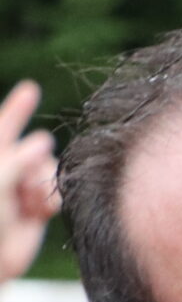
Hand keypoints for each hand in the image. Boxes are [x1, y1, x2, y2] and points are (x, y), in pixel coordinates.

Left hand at [1, 80, 59, 283]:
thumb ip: (17, 160)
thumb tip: (43, 140)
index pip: (2, 128)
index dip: (16, 109)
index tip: (31, 89)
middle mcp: (3, 173)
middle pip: (28, 148)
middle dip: (34, 156)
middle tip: (35, 162)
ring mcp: (19, 192)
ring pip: (47, 170)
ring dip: (45, 180)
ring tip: (33, 200)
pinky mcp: (35, 212)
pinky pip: (56, 194)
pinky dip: (53, 199)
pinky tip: (42, 211)